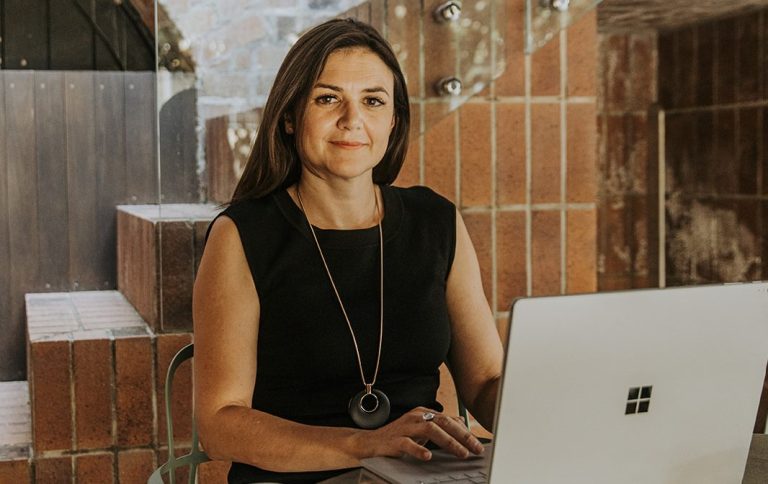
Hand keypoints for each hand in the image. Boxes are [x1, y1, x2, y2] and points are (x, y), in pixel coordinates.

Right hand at [362, 407, 484, 460]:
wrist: (369, 442)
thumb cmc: (397, 437)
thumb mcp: (420, 430)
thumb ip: (438, 428)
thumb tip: (461, 428)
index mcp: (423, 413)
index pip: (449, 419)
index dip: (465, 432)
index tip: (478, 445)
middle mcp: (415, 417)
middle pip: (443, 422)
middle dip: (462, 436)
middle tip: (476, 449)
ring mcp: (404, 427)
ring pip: (429, 429)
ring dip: (448, 441)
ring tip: (461, 453)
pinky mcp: (393, 440)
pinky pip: (407, 443)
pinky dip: (418, 449)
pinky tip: (428, 456)